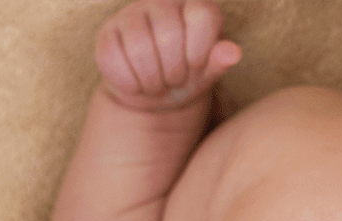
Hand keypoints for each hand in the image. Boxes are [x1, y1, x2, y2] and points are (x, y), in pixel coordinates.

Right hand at [95, 0, 240, 110]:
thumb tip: (233, 52)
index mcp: (196, 6)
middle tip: (175, 80)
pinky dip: (130, 83)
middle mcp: (163, 2)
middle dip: (175, 71)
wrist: (155, 92)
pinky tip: (138, 85)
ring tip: (158, 85)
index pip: (203, 15)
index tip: (197, 65)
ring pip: (139, 48)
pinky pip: (114, 58)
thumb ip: (219, 61)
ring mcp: (132, 14)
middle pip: (169, 35)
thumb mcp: (208, 73)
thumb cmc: (189, 76)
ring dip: (152, 80)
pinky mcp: (108, 31)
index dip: (200, 47)